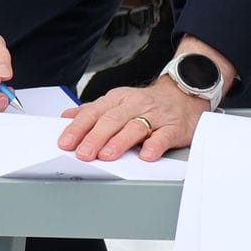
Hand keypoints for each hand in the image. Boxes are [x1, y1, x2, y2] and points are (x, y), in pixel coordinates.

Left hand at [59, 78, 206, 162]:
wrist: (184, 95)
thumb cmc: (147, 103)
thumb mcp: (117, 101)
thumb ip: (93, 110)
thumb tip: (66, 117)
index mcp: (118, 99)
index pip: (94, 112)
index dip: (78, 128)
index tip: (65, 143)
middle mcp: (135, 105)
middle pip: (112, 120)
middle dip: (95, 137)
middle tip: (83, 153)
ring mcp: (155, 116)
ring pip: (134, 127)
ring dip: (119, 142)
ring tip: (107, 156)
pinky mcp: (174, 127)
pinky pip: (163, 136)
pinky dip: (154, 145)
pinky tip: (145, 155)